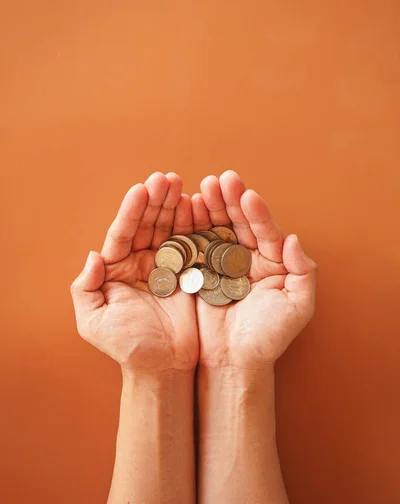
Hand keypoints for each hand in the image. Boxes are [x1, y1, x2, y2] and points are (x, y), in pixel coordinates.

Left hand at [70, 172, 198, 374]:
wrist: (164, 368)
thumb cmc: (127, 347)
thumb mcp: (93, 322)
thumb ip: (86, 289)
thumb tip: (93, 255)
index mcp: (118, 268)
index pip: (123, 233)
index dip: (131, 210)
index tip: (141, 189)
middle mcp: (142, 262)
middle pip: (148, 224)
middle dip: (156, 200)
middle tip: (166, 177)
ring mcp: (168, 265)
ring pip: (170, 228)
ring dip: (175, 205)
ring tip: (181, 184)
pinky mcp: (191, 272)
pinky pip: (193, 244)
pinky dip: (196, 225)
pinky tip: (198, 206)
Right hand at [192, 170, 316, 369]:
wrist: (233, 362)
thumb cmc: (268, 338)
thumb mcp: (298, 307)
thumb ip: (303, 272)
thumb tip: (293, 238)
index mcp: (272, 263)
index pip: (266, 231)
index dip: (258, 213)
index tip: (248, 195)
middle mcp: (247, 258)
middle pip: (239, 222)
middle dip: (230, 201)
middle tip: (221, 180)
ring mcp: (221, 262)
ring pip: (216, 227)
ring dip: (210, 207)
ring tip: (203, 188)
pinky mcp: (199, 270)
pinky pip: (195, 243)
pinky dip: (191, 225)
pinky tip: (187, 208)